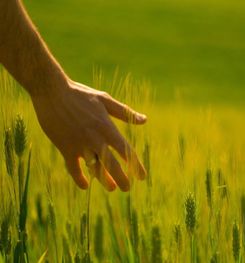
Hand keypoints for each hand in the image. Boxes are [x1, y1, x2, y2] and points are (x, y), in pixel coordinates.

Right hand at [30, 79, 146, 190]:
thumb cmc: (80, 94)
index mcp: (106, 127)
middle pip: (111, 164)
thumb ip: (124, 112)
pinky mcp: (65, 148)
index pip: (125, 150)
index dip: (135, 165)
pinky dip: (78, 178)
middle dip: (121, 178)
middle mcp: (95, 139)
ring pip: (94, 168)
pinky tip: (85, 185)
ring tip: (111, 188)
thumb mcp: (104, 99)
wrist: (51, 92)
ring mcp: (79, 145)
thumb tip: (144, 120)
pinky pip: (72, 168)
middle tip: (127, 189)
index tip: (142, 176)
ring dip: (104, 180)